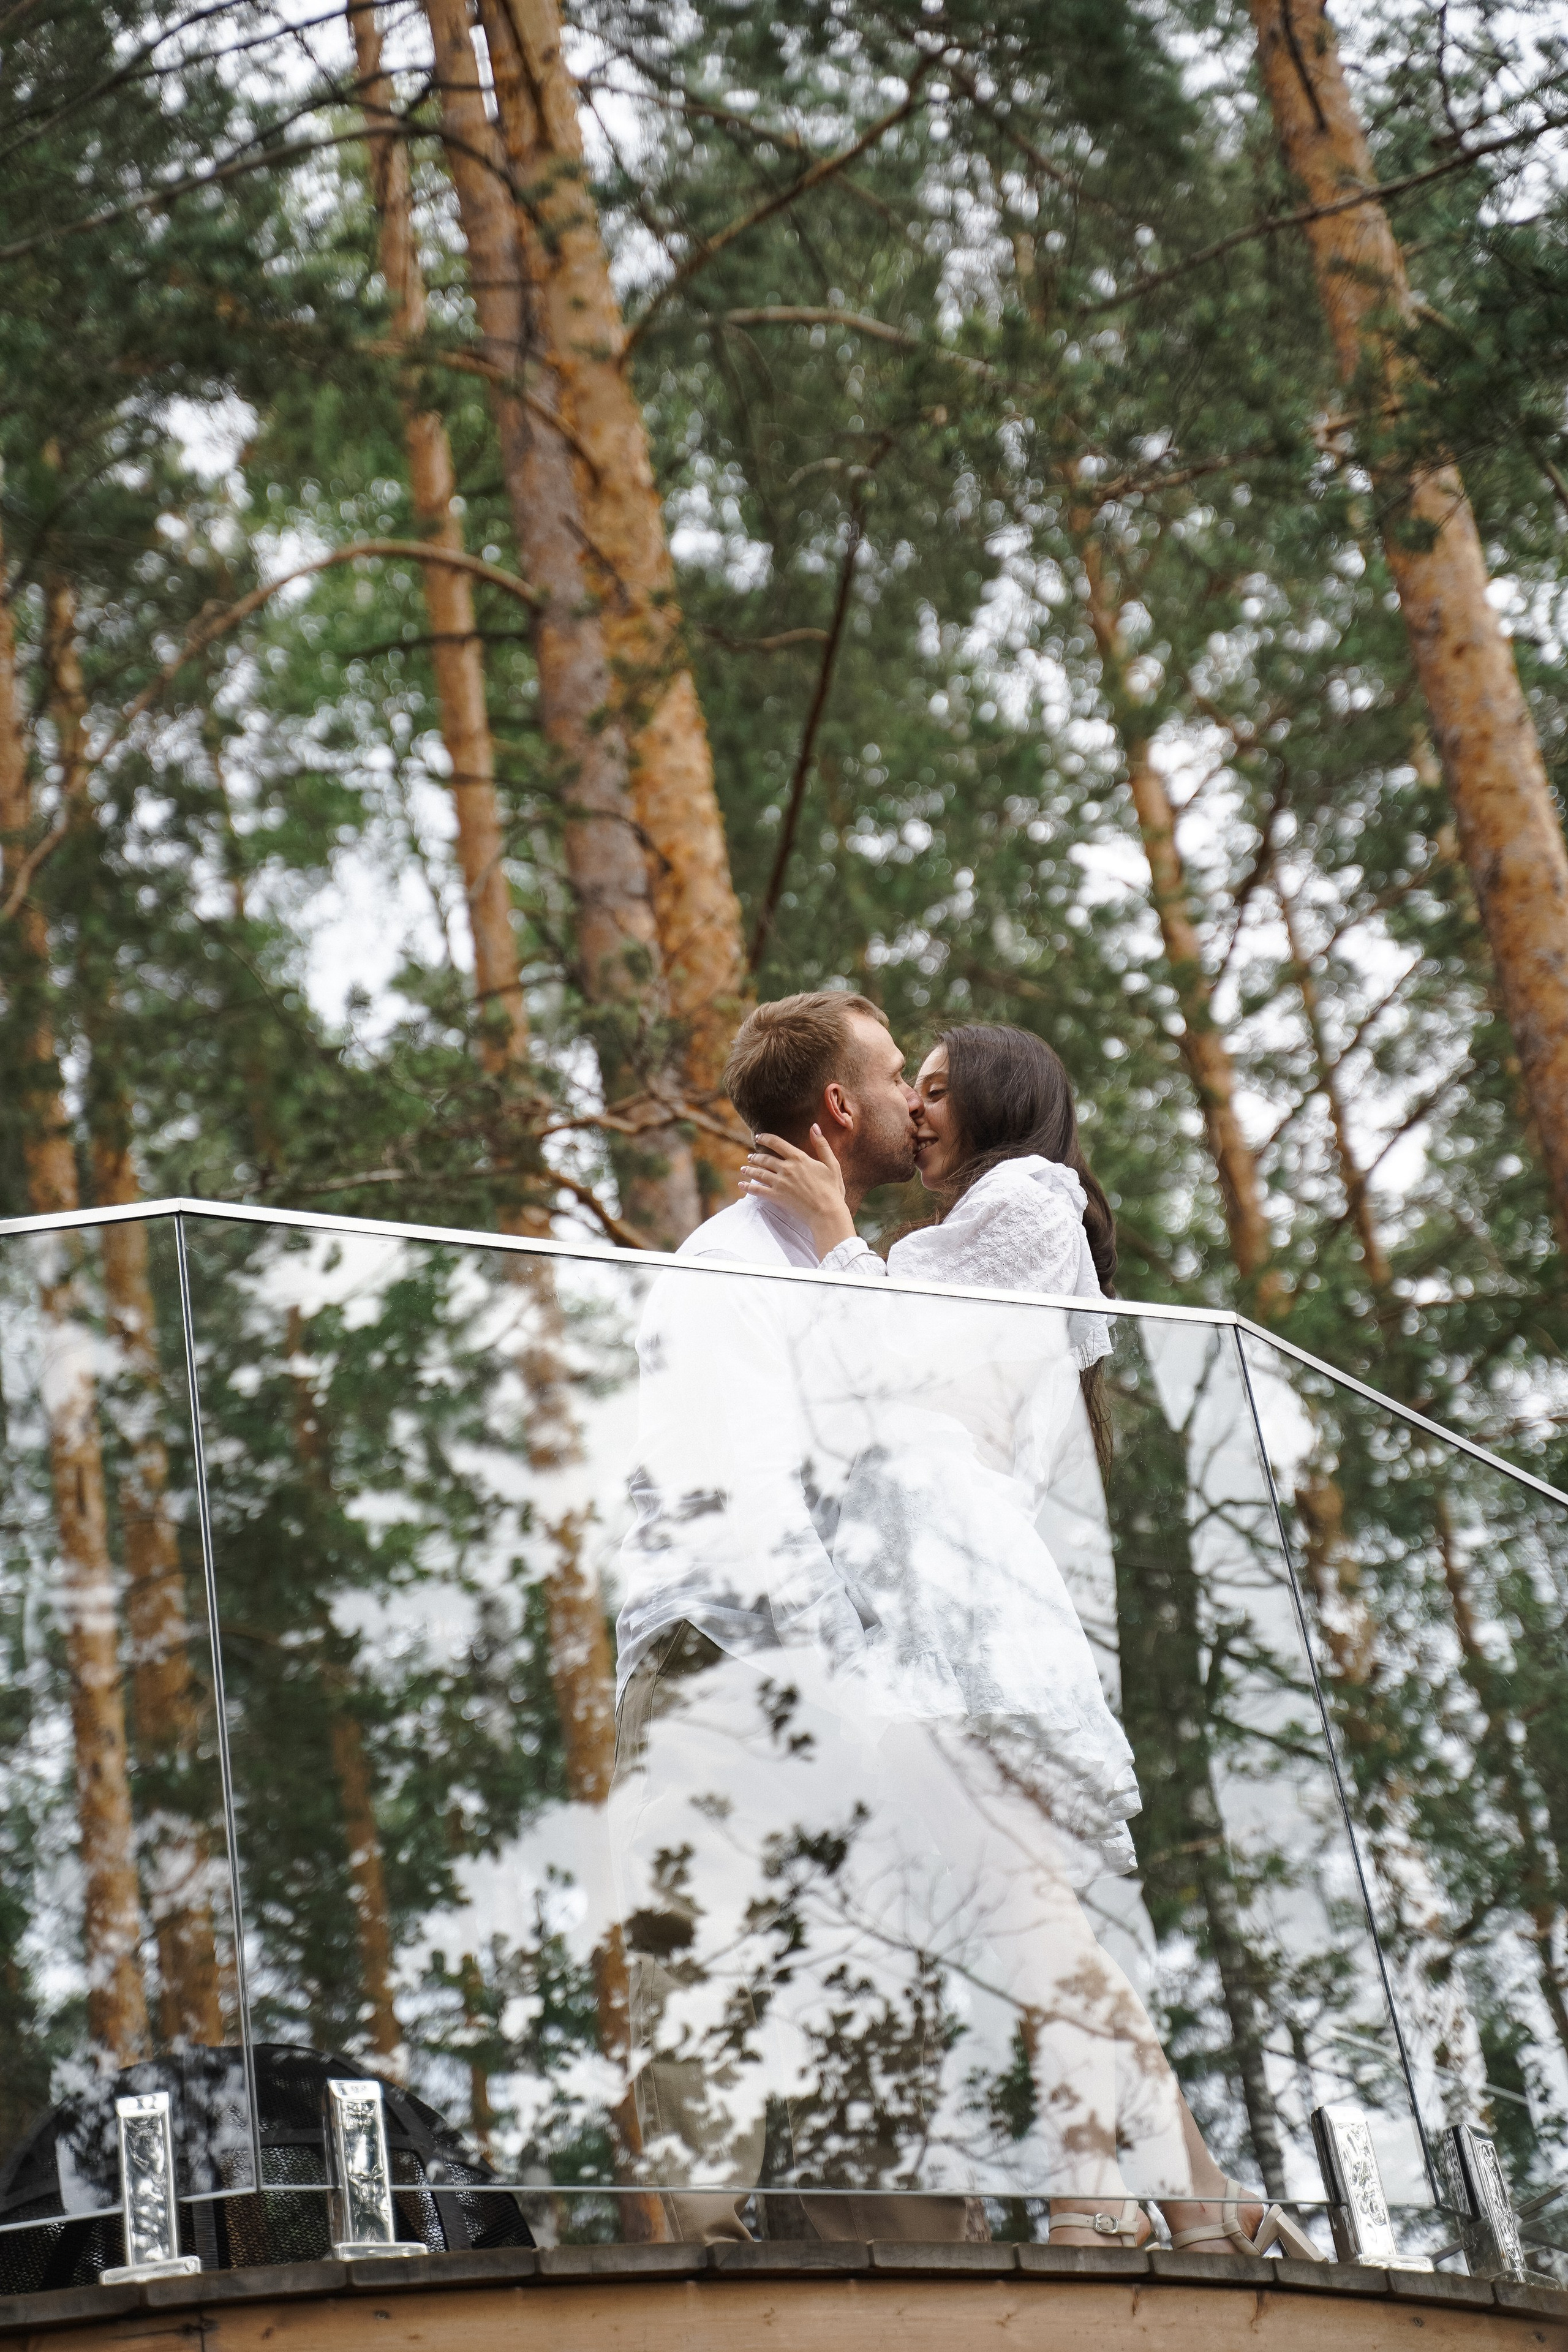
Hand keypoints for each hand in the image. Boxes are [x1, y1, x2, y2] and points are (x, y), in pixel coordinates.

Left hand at [738, 1128, 855, 1258]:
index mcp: (799, 1158)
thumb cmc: (832, 1189)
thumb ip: (822, 1145)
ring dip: (749, 1170)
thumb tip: (814, 1127)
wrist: (827, 1212)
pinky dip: (748, 1187)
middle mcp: (787, 1168)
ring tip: (743, 1169)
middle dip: (755, 1157)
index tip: (758, 1137)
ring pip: (759, 1173)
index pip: (777, 1143)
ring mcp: (780, 1183)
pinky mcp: (777, 1197)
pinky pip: (758, 1190)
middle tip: (750, 1157)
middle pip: (765, 1159)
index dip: (765, 1138)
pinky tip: (741, 1185)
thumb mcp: (832, 1164)